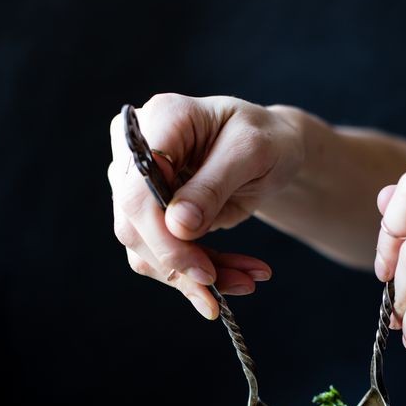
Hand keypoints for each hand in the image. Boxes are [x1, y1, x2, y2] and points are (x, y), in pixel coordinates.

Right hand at [109, 93, 303, 317]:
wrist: (271, 154)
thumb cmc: (266, 140)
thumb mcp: (252, 152)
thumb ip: (214, 185)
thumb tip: (177, 226)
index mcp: (161, 120)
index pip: (137, 192)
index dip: (164, 239)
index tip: (206, 272)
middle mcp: (135, 151)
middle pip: (134, 227)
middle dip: (185, 267)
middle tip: (238, 285)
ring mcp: (137, 185)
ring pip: (146, 252)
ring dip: (195, 279)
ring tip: (245, 281)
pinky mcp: (148, 216)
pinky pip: (161, 259)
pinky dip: (197, 277)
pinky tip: (235, 277)